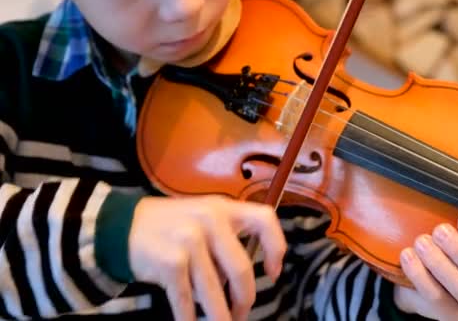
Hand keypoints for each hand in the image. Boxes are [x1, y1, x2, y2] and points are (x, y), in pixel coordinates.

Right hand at [128, 195, 286, 320]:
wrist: (122, 226)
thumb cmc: (170, 225)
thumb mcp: (202, 217)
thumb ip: (226, 239)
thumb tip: (243, 280)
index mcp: (223, 208)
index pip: (265, 219)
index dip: (276, 246)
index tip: (272, 272)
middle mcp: (210, 221)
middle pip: (241, 270)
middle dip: (244, 299)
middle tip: (242, 313)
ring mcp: (189, 241)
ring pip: (214, 292)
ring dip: (220, 316)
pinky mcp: (170, 263)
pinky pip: (186, 300)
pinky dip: (189, 318)